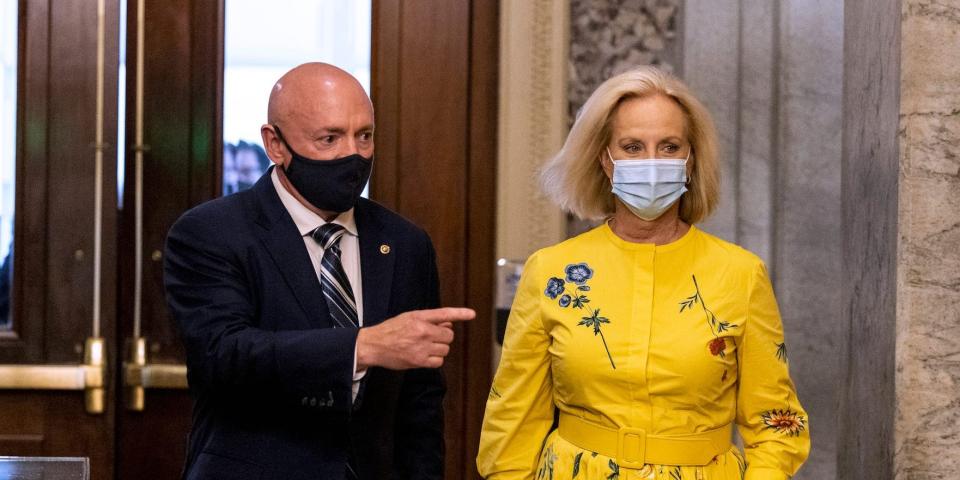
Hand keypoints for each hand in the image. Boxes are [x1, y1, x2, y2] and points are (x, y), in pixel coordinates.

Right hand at [356, 307, 474, 369]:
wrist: (374, 345)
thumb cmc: (391, 331)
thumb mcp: (409, 318)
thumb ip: (430, 320)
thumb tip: (449, 324)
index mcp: (419, 317)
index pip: (444, 314)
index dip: (460, 313)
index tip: (472, 314)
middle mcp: (422, 331)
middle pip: (449, 335)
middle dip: (443, 337)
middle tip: (431, 338)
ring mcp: (421, 347)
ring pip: (445, 349)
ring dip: (439, 349)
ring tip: (425, 347)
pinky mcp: (419, 361)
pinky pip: (439, 362)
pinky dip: (435, 360)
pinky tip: (424, 356)